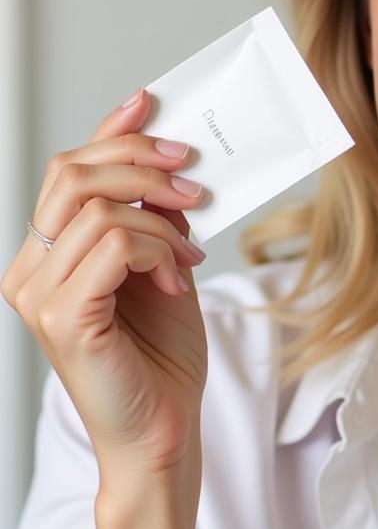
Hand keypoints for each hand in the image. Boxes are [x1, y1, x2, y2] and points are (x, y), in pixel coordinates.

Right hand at [1, 88, 209, 483]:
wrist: (165, 427)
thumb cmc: (162, 355)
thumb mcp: (162, 267)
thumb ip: (153, 220)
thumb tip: (169, 165)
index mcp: (49, 255)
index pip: (70, 173)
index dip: (110, 132)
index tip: (150, 102)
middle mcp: (29, 270)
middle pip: (74, 175)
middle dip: (144, 164)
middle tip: (196, 184)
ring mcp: (38, 295)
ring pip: (100, 209)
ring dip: (162, 223)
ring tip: (189, 256)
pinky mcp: (64, 318)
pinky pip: (113, 246)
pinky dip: (157, 251)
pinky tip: (176, 280)